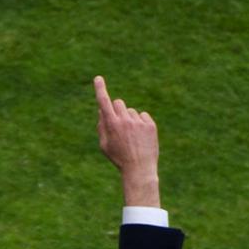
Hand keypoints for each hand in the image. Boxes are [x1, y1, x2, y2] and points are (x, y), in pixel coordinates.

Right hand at [94, 75, 159, 206]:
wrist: (139, 169)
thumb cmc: (119, 158)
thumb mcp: (104, 146)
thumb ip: (101, 126)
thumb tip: (102, 111)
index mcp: (111, 124)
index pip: (104, 102)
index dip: (100, 89)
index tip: (98, 78)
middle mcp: (125, 120)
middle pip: (119, 103)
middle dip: (117, 110)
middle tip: (120, 124)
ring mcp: (138, 122)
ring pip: (131, 112)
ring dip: (130, 120)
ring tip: (132, 138)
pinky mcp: (150, 125)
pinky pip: (143, 116)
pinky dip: (141, 123)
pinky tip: (141, 137)